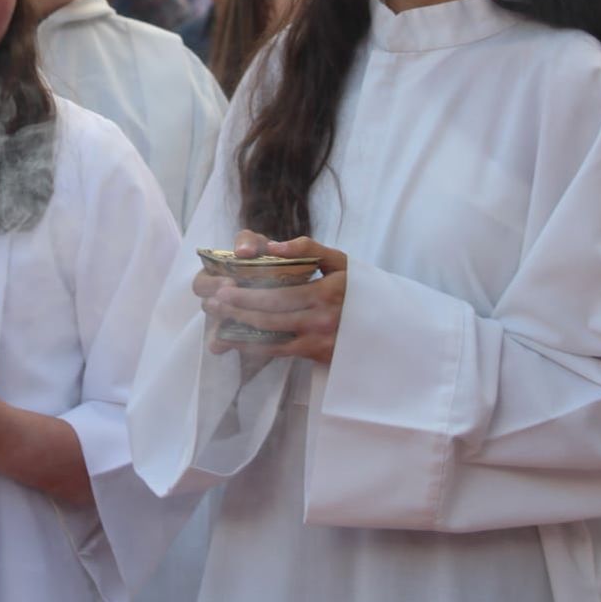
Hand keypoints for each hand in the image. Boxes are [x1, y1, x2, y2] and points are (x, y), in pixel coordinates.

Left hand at [194, 229, 348, 364]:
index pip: (278, 294)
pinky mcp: (317, 354)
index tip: (223, 288)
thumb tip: (274, 247)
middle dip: (237, 310)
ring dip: (241, 327)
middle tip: (212, 303)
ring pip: (272, 334)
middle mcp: (321, 318)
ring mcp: (319, 339)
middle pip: (270, 315)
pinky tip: (237, 339)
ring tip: (218, 318)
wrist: (388, 328)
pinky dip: (256, 345)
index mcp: (326, 292)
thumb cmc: (359, 289)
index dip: (248, 294)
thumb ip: (309, 248)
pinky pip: (280, 351)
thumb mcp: (341, 262)